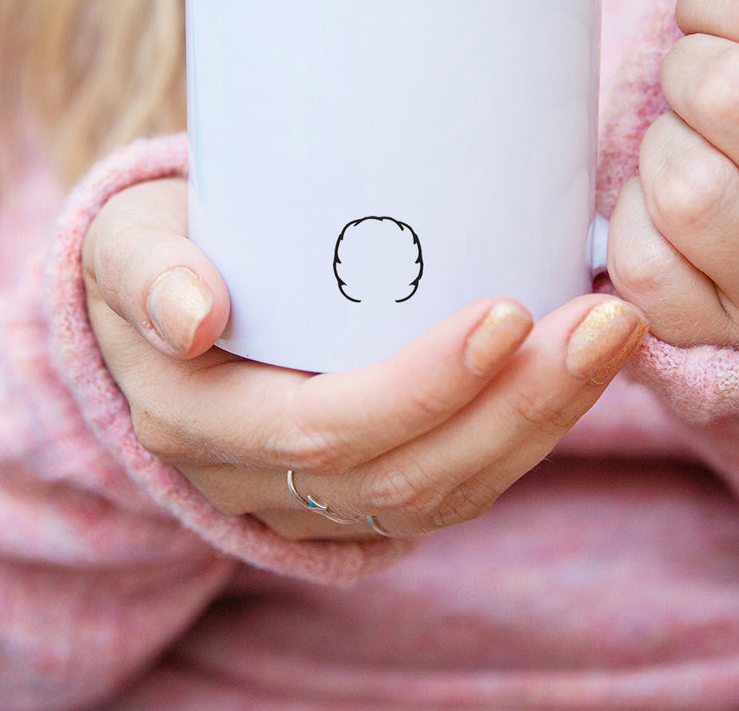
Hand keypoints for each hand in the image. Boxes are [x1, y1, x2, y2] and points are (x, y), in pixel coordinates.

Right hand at [83, 179, 645, 539]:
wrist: (155, 316)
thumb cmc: (152, 256)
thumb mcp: (124, 244)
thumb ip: (146, 270)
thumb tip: (193, 311)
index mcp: (198, 419)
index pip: (327, 428)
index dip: (424, 387)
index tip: (508, 311)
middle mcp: (258, 478)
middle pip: (409, 473)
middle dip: (520, 404)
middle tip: (605, 319)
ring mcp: (314, 495)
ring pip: (446, 493)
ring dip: (544, 421)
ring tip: (614, 336)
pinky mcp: (361, 488)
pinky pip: (454, 487)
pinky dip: (527, 435)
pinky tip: (582, 372)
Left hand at [607, 0, 738, 346]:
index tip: (707, 16)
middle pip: (731, 91)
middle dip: (684, 69)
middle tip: (692, 85)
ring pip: (689, 186)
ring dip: (658, 150)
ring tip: (682, 152)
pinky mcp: (724, 337)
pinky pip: (642, 264)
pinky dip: (628, 226)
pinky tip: (660, 219)